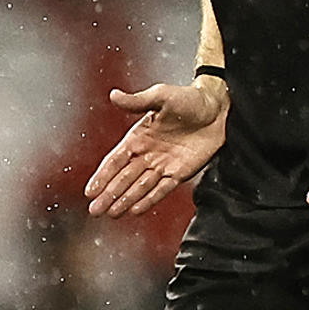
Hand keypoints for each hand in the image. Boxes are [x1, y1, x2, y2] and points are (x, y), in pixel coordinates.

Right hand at [84, 81, 227, 217]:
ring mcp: (163, 165)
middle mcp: (148, 154)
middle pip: (124, 178)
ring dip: (125, 201)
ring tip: (111, 214)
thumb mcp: (161, 96)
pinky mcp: (180, 173)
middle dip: (109, 194)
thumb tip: (113, 95)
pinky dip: (149, 200)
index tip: (90, 191)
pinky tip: (135, 211)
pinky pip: (162, 189)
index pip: (115, 160)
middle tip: (95, 211)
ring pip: (140, 187)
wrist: (218, 108)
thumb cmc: (189, 98)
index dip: (102, 176)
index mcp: (139, 137)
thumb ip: (137, 101)